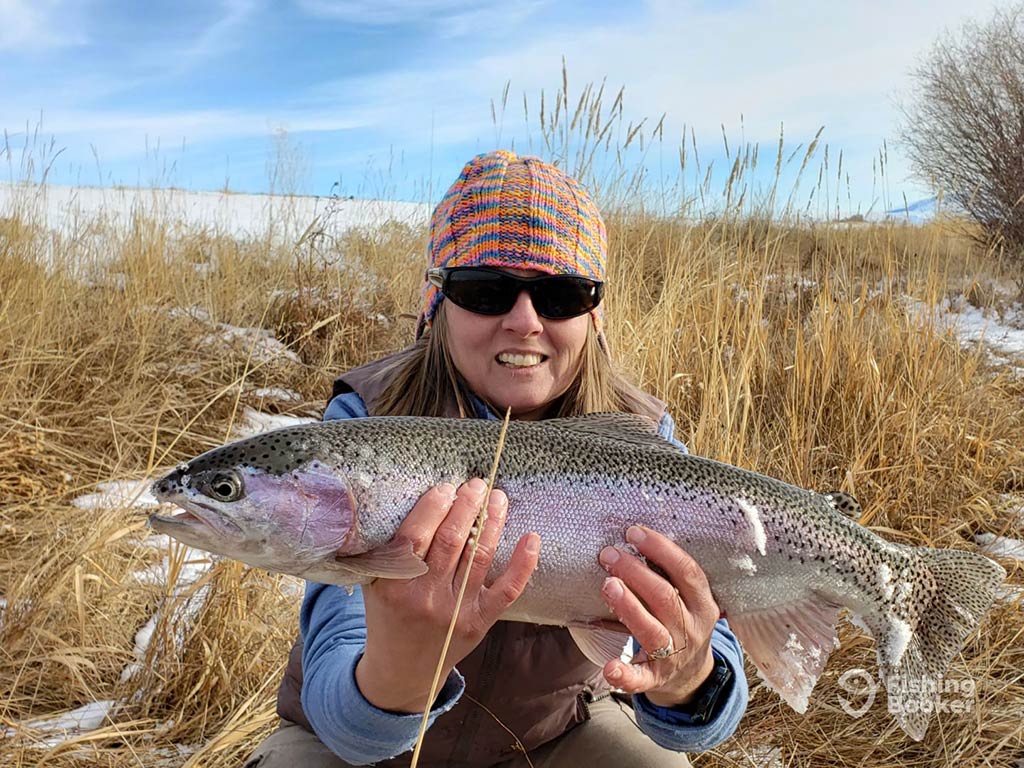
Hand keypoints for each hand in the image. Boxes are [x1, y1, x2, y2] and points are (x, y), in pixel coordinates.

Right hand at [355, 478, 539, 712]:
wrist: (402, 670)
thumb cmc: (388, 615)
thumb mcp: (376, 583)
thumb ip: (388, 550)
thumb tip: (413, 498)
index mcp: (395, 585)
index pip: (416, 536)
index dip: (434, 506)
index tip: (446, 486)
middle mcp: (426, 598)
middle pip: (452, 541)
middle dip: (467, 506)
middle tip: (477, 484)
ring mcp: (455, 611)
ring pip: (479, 557)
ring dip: (492, 522)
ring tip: (497, 498)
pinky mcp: (480, 622)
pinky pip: (506, 590)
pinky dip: (522, 564)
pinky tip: (531, 537)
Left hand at [598, 525, 718, 706]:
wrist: (691, 675)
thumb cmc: (681, 622)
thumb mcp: (688, 598)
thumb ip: (669, 574)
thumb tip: (634, 535)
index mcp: (703, 603)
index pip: (687, 571)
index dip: (661, 549)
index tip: (633, 532)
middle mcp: (692, 629)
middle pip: (665, 597)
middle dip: (636, 572)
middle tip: (609, 554)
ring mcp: (675, 655)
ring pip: (654, 631)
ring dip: (630, 607)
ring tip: (608, 585)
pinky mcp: (656, 678)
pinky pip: (642, 679)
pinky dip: (625, 675)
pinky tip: (609, 668)